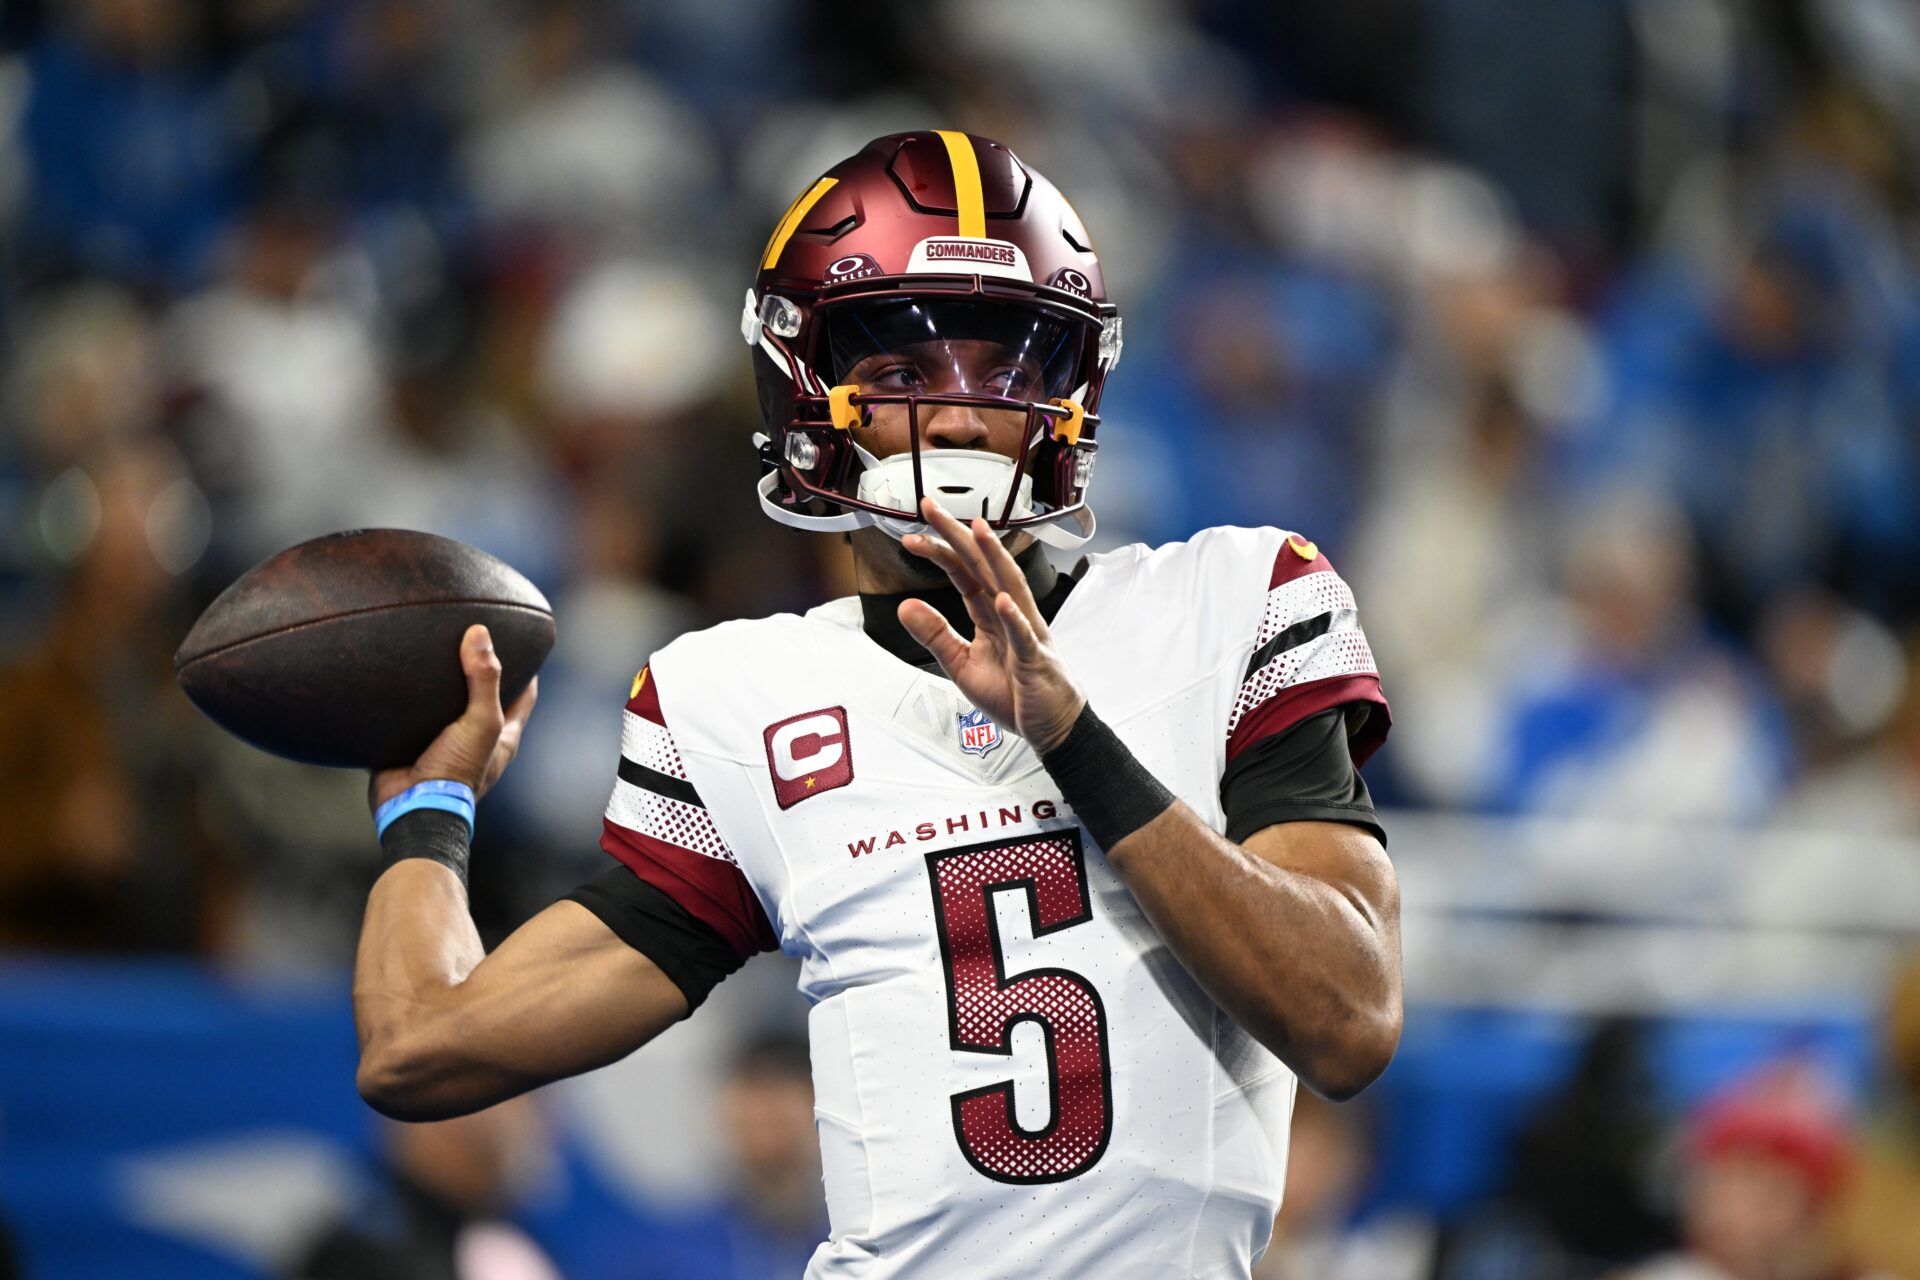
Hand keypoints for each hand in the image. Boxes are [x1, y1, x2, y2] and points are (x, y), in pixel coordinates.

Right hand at [369, 624, 538, 811]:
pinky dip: (409, 699)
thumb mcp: (481, 722)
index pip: (523, 695)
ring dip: (440, 684)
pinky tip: (399, 676)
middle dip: (480, 671)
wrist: (411, 806)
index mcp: (502, 736)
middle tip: (470, 639)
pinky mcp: (412, 745)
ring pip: (447, 706)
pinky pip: (413, 717)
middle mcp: (476, 739)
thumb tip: (479, 633)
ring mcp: (444, 743)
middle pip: (484, 697)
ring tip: (431, 650)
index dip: (527, 669)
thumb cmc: (456, 770)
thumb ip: (484, 679)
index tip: (522, 641)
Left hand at [899, 498, 1084, 751]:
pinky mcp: (1035, 659)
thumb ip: (935, 635)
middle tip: (931, 509)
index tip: (913, 536)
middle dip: (957, 536)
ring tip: (977, 531)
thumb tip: (905, 607)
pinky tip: (1002, 600)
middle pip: (981, 567)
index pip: (962, 573)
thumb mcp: (962, 664)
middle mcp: (1010, 614)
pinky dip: (1014, 618)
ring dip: (993, 558)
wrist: (1051, 726)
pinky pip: (1024, 635)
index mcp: (990, 614)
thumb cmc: (1015, 693)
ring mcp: (1026, 633)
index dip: (938, 552)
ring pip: (1009, 587)